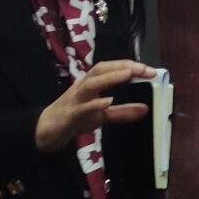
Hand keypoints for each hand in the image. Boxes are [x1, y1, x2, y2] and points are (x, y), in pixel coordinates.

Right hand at [34, 60, 155, 153]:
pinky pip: (82, 107)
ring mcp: (75, 99)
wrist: (47, 132)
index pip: (111, 69)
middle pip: (101, 69)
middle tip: (144, 69)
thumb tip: (146, 109)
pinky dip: (95, 103)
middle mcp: (83, 86)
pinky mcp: (69, 114)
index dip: (130, 66)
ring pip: (91, 83)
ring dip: (110, 78)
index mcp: (92, 84)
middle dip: (122, 66)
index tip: (151, 70)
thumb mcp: (102, 116)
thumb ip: (123, 112)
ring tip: (128, 74)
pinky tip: (107, 102)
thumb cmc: (75, 118)